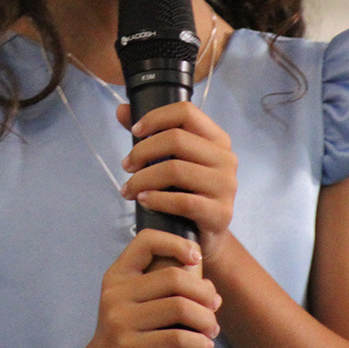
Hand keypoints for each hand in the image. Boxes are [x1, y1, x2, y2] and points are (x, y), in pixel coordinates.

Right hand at [79, 229, 220, 347]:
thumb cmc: (127, 337)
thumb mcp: (132, 304)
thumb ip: (161, 289)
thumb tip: (210, 289)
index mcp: (117, 276)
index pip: (147, 241)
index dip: (177, 244)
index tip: (196, 259)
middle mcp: (115, 295)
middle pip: (174, 278)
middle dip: (204, 293)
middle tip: (214, 307)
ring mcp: (120, 323)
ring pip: (180, 308)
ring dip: (206, 320)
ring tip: (212, 330)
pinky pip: (177, 339)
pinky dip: (199, 342)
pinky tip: (204, 346)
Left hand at [116, 101, 237, 261]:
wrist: (202, 238)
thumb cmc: (185, 193)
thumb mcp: (170, 161)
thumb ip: (149, 135)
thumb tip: (122, 110)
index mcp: (217, 139)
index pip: (186, 112)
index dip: (156, 117)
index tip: (134, 131)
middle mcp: (226, 159)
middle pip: (176, 139)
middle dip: (143, 151)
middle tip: (126, 165)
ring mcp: (227, 186)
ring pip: (176, 169)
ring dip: (143, 178)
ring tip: (128, 188)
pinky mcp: (221, 213)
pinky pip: (183, 201)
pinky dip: (157, 199)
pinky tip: (143, 200)